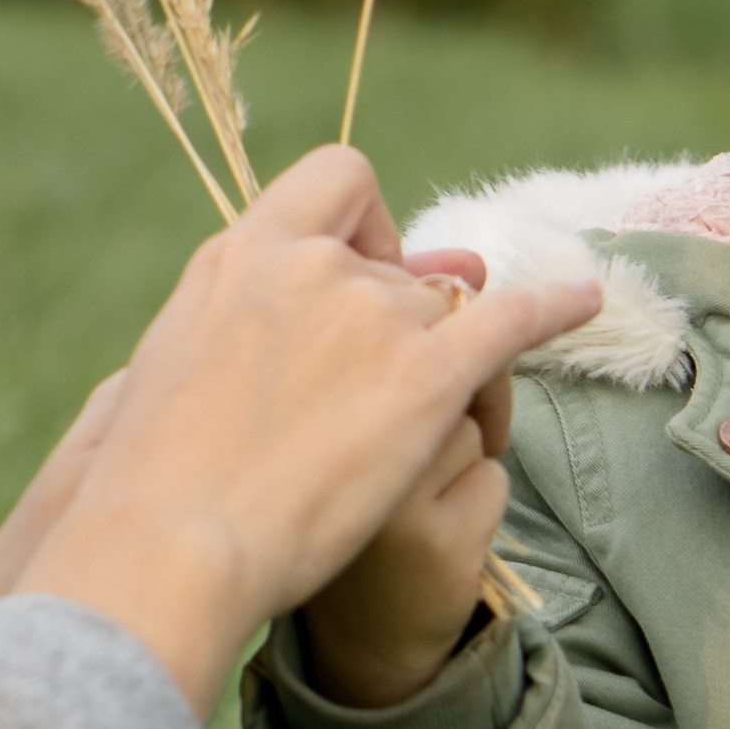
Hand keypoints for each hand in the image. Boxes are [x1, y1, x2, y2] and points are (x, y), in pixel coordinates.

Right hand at [16, 153, 594, 714]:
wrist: (168, 546)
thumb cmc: (145, 486)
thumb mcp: (157, 375)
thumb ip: (218, 330)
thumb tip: (261, 310)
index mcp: (241, 255)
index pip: (337, 182)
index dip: (368, 224)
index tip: (365, 270)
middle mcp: (313, 265)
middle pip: (402, 267)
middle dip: (408, 318)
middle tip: (384, 393)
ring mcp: (373, 317)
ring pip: (450, 313)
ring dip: (452, 359)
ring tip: (420, 436)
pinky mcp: (425, 380)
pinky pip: (510, 326)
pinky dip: (553, 308)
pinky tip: (584, 302)